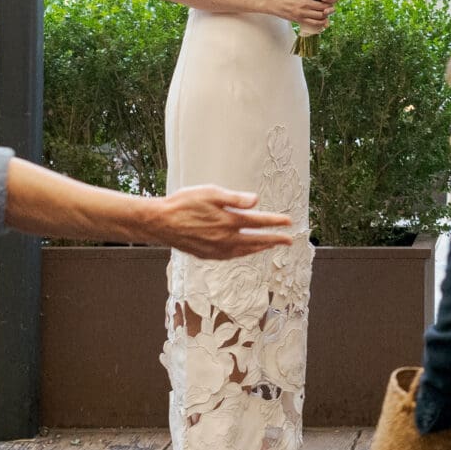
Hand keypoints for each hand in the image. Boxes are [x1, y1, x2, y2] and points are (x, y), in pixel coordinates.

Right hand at [143, 185, 295, 258]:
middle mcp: (225, 239)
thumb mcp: (210, 193)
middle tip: (289, 240)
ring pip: (245, 251)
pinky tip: (246, 251)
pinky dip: (244, 253)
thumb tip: (256, 201)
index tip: (289, 222)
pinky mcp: (207, 255)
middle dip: (274, 239)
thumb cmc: (184, 203)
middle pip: (256, 240)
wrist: (160, 222)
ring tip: (271, 245)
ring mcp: (216, 249)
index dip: (275, 222)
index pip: (258, 222)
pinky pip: (232, 256)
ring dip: (260, 248)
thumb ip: (234, 198)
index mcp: (228, 221)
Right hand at [271, 0, 336, 28]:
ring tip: (326, 13)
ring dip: (326, 15)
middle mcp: (305, 2)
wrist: (272, 2)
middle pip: (325, 5)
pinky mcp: (299, 20)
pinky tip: (322, 21)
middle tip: (330, 6)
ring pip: (321, 15)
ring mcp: (302, 12)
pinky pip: (314, 23)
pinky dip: (321, 23)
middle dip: (330, 6)